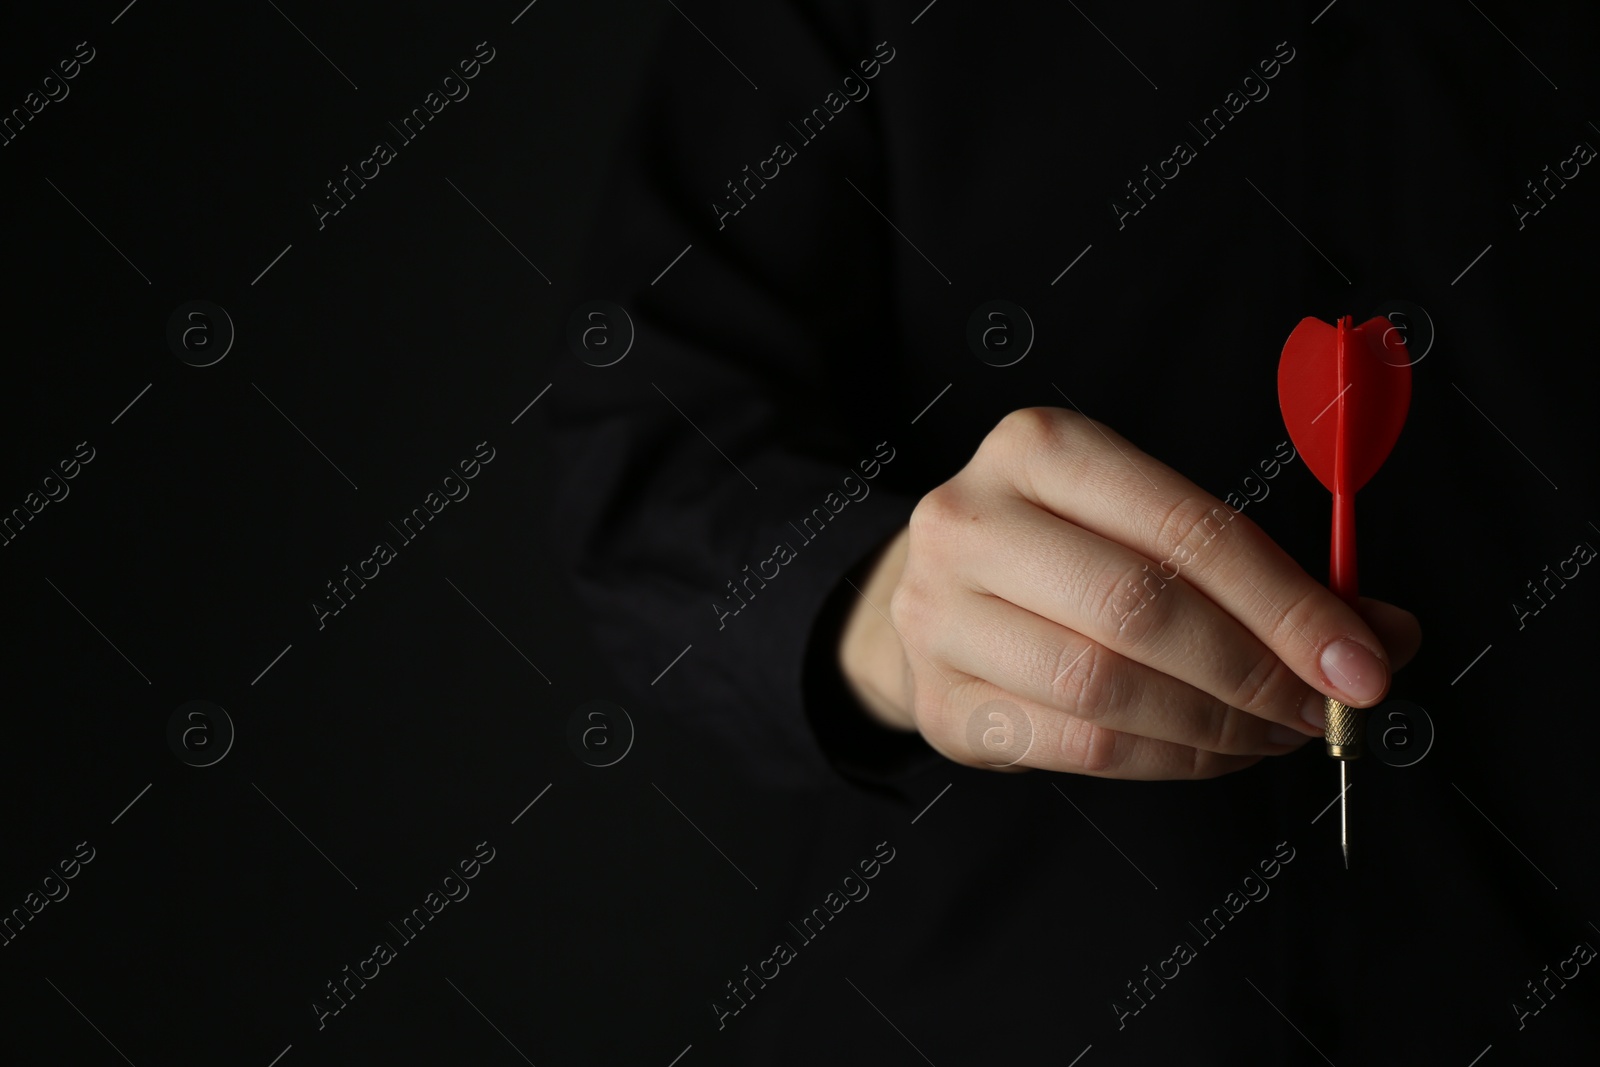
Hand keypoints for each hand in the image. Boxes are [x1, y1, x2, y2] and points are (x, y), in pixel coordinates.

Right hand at [837, 407, 1421, 777]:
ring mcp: (939, 614)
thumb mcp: (1147, 522)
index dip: (1287, 603)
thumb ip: (1258, 568)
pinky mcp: (939, 701)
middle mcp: (971, 520)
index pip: (1185, 527)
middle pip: (1140, 609)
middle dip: (1255, 672)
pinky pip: (1077, 747)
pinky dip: (1167, 760)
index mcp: (1037, 448)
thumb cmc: (1065, 552)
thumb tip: (1381, 636)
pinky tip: (1208, 751)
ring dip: (1217, 726)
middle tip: (1321, 709)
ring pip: (1106, 688)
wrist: (932, 593)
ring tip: (1270, 732)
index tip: (1362, 662)